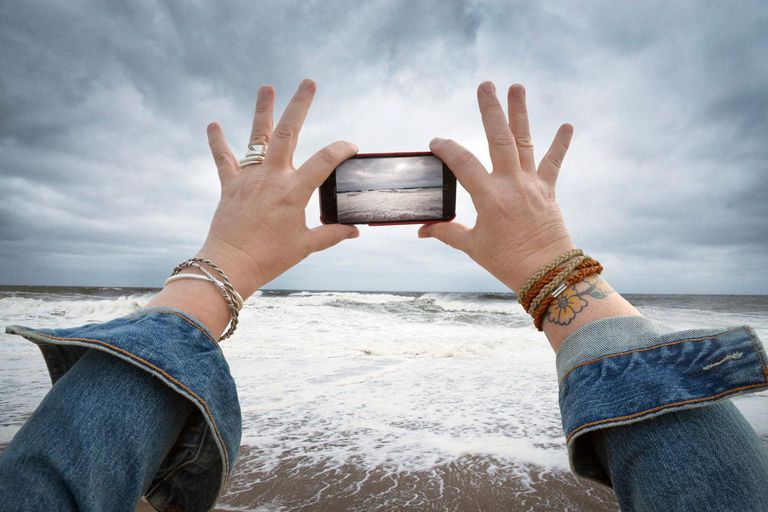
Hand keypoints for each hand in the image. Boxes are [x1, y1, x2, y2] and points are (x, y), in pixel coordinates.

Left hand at [197, 79, 358, 297]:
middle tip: (308, 82)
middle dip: (300, 105)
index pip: (324, 161)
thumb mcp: (306, 245)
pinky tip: (214, 124)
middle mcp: (272, 178)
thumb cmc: (271, 257)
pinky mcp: (231, 186)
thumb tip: (354, 231)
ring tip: (266, 87)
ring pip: (257, 137)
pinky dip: (218, 142)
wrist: (231, 264)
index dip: (341, 150)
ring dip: (263, 110)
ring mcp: (249, 179)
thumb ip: (332, 234)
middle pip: (288, 133)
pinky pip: (224, 159)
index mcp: (294, 192)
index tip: (351, 147)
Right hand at [419, 82, 574, 291]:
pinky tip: (567, 125)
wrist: (547, 273)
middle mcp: (511, 184)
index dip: (446, 149)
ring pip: (524, 141)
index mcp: (489, 197)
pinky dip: (560, 145)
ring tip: (517, 87)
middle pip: (498, 139)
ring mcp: (532, 184)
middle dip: (491, 110)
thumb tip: (422, 231)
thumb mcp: (472, 247)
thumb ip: (447, 233)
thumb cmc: (507, 261)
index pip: (462, 163)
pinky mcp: (548, 190)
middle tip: (485, 85)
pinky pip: (553, 163)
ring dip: (520, 113)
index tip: (436, 142)